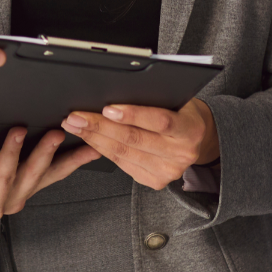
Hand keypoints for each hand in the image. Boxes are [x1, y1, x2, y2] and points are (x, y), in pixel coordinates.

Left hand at [0, 126, 100, 226]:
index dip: (74, 161)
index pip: (53, 174)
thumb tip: (32, 119)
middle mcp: (8, 202)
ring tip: (18, 129)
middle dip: (47, 153)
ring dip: (14, 152)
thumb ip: (11, 148)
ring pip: (7, 177)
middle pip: (34, 176)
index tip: (93, 147)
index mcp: (19, 190)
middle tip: (57, 132)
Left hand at [59, 98, 218, 189]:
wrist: (195, 138)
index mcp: (191, 130)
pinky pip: (122, 164)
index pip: (161, 121)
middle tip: (76, 116)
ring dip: (94, 138)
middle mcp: (181, 154)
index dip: (133, 114)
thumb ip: (154, 98)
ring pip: (124, 153)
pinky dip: (102, 150)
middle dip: (100, 126)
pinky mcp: (155, 181)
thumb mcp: (176, 99)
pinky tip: (89, 139)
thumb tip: (115, 90)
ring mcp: (168, 171)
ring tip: (75, 125)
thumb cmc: (182, 112)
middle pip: (135, 139)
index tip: (107, 108)